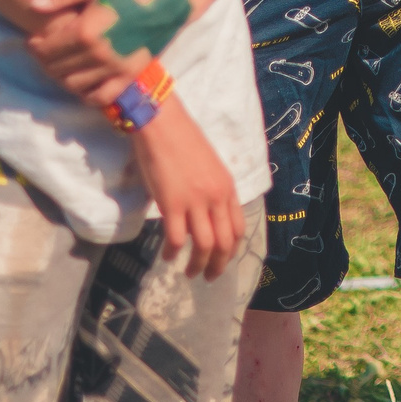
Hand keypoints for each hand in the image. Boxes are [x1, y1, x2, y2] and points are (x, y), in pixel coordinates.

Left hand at [24, 0, 157, 100]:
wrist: (168, 0)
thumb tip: (33, 5)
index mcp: (85, 31)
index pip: (46, 50)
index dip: (35, 47)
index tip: (35, 41)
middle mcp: (97, 55)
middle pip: (57, 68)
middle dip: (45, 62)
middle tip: (47, 53)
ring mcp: (113, 68)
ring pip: (73, 85)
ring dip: (62, 78)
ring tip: (63, 66)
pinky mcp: (129, 76)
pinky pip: (101, 97)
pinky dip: (87, 95)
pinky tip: (83, 84)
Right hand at [129, 100, 241, 277]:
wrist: (162, 124)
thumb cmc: (182, 139)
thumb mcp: (209, 166)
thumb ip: (212, 189)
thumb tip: (208, 212)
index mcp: (227, 187)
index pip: (238, 228)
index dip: (232, 250)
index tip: (223, 260)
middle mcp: (216, 197)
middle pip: (225, 242)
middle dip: (219, 265)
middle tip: (209, 277)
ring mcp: (195, 202)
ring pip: (205, 246)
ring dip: (198, 265)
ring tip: (190, 273)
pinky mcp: (172, 204)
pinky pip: (177, 239)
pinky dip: (174, 253)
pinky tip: (169, 257)